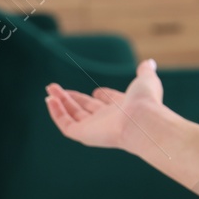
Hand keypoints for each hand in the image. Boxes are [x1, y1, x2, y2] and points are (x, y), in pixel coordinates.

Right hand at [45, 58, 166, 148]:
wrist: (142, 119)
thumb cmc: (145, 101)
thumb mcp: (146, 81)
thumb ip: (145, 72)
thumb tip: (148, 63)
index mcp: (123, 109)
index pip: (108, 104)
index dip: (102, 97)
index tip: (96, 91)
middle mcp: (108, 119)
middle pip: (86, 109)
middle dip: (72, 98)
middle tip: (57, 88)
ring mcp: (95, 128)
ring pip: (73, 115)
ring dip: (61, 102)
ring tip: (50, 89)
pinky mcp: (84, 134)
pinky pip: (65, 124)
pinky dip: (56, 113)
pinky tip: (50, 100)